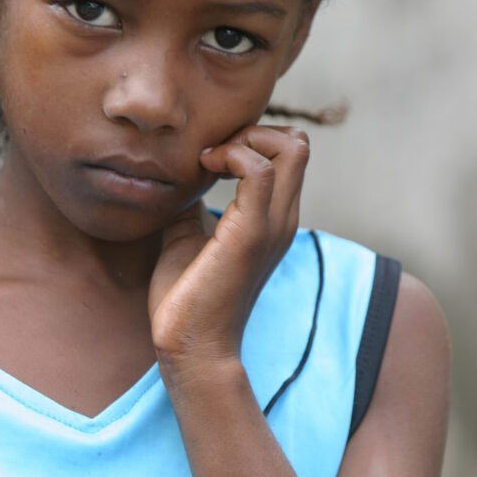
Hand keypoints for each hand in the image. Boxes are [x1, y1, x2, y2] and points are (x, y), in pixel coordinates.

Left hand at [148, 125, 308, 368]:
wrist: (190, 346)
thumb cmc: (186, 298)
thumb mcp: (187, 238)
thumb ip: (192, 208)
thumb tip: (178, 179)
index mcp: (272, 219)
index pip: (289, 155)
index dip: (252, 139)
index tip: (209, 155)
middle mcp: (283, 218)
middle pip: (298, 144)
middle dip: (252, 130)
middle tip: (212, 151)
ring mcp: (272, 225)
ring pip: (291, 148)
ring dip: (244, 139)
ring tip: (208, 159)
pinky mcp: (251, 233)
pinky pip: (259, 170)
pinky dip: (232, 154)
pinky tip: (205, 167)